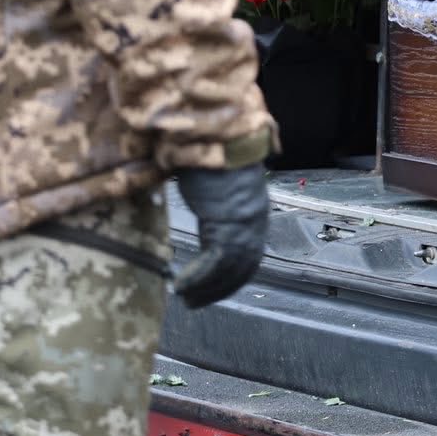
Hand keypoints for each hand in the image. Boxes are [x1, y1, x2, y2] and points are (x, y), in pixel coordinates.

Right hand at [173, 164, 269, 307]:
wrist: (214, 132)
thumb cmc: (210, 152)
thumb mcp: (220, 186)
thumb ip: (219, 205)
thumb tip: (208, 220)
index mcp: (254, 213)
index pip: (249, 257)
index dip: (232, 279)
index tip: (214, 290)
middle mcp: (254, 222)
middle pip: (242, 268)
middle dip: (220, 289)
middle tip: (196, 303)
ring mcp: (243, 224)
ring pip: (229, 270)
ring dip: (206, 289)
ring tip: (186, 298)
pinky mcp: (227, 223)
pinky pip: (215, 263)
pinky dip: (199, 278)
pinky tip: (182, 285)